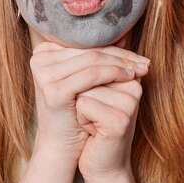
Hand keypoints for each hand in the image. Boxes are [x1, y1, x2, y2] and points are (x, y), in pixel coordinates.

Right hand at [29, 40, 148, 163]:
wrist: (61, 146)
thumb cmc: (75, 112)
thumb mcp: (84, 81)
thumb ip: (98, 58)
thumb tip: (124, 36)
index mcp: (43, 52)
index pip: (85, 44)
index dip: (114, 48)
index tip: (138, 56)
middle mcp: (39, 58)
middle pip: (90, 51)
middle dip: (121, 56)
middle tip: (144, 62)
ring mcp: (44, 74)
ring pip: (93, 60)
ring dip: (121, 64)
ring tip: (140, 70)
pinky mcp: (53, 89)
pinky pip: (91, 75)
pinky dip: (113, 74)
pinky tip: (129, 78)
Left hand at [76, 55, 148, 180]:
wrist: (102, 164)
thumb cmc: (94, 125)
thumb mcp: (94, 93)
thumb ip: (91, 67)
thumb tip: (75, 42)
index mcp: (131, 77)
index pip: (96, 60)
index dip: (82, 78)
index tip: (90, 99)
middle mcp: (135, 87)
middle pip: (89, 71)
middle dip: (80, 92)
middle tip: (90, 113)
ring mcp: (129, 103)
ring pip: (84, 88)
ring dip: (80, 106)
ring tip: (92, 121)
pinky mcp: (119, 120)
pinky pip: (84, 105)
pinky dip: (82, 118)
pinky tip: (93, 131)